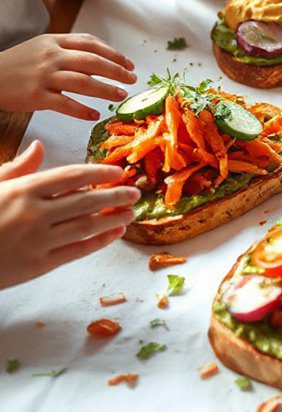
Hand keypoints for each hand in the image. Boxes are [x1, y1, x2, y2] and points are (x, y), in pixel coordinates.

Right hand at [0, 34, 136, 120]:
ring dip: (105, 89)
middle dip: (116, 70)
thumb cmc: (18, 63)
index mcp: (54, 41)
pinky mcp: (36, 96)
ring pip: (83, 82)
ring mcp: (44, 76)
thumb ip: (68, 49)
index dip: (113, 53)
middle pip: (92, 61)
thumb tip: (100, 58)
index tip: (128, 64)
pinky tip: (94, 115)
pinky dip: (81, 110)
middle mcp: (51, 56)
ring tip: (120, 95)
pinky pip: (64, 104)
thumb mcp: (41, 47)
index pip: (90, 43)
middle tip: (132, 79)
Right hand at [0, 141, 139, 287]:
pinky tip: (114, 233)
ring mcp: (38, 241)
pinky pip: (77, 251)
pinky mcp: (39, 265)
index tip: (116, 171)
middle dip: (114, 194)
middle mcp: (34, 214)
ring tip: (130, 211)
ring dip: (112, 218)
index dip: (98, 173)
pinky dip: (99, 241)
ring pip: (86, 226)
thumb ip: (18, 167)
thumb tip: (38, 146)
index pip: (70, 176)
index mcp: (23, 189)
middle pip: (85, 200)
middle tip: (134, 190)